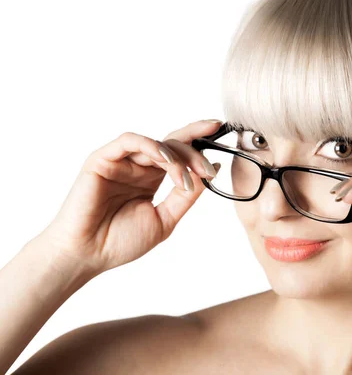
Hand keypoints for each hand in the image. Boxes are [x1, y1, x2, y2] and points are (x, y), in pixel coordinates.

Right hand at [38, 119, 221, 275]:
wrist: (87, 256)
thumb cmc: (121, 242)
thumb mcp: (166, 219)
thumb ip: (187, 196)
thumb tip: (212, 170)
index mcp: (153, 178)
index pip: (180, 153)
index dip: (200, 142)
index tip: (222, 137)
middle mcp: (139, 166)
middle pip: (173, 144)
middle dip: (196, 148)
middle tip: (209, 167)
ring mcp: (121, 161)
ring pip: (156, 143)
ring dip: (177, 156)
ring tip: (185, 177)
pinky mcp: (102, 159)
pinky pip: (129, 141)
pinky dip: (151, 146)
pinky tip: (165, 160)